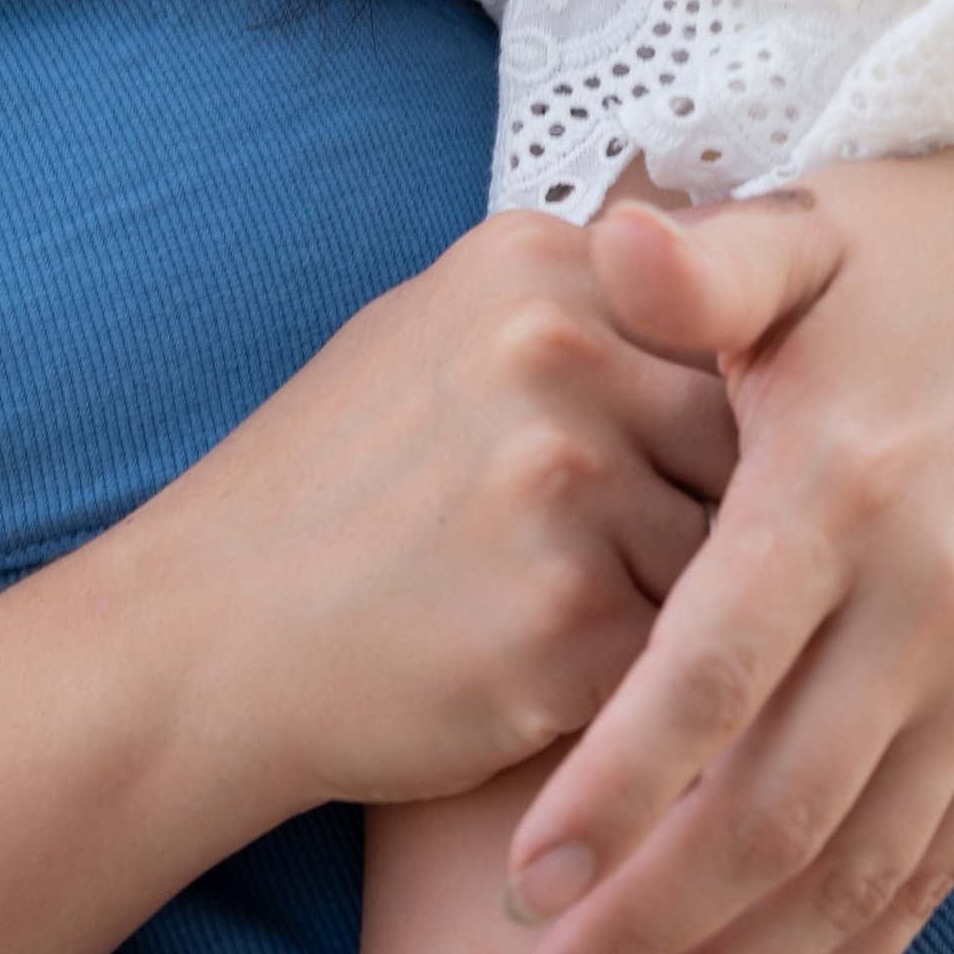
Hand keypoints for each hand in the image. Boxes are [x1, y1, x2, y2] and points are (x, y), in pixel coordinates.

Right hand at [125, 209, 738, 816]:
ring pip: (730, 562)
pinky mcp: (570, 622)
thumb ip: (582, 310)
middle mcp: (556, 349)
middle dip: (719, 519)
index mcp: (534, 262)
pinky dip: (643, 692)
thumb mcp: (439, 334)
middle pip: (747, 440)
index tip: (678, 468)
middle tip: (631, 566)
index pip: (726, 326)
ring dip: (684, 615)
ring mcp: (563, 482)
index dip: (722, 414)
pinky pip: (686, 663)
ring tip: (565, 623)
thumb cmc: (337, 491)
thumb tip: (740, 311)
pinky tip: (546, 680)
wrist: (206, 637)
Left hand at [501, 145, 953, 953]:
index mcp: (846, 482)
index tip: (523, 883)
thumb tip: (612, 241)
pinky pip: (938, 871)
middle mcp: (932, 596)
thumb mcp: (803, 233)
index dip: (621, 784)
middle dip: (653, 927)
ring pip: (860, 872)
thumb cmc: (911, 257)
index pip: (718, 668)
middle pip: (783, 808)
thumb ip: (701, 264)